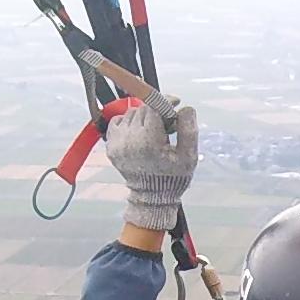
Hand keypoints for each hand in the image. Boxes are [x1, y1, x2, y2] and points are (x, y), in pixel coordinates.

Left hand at [108, 95, 199, 230]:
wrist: (151, 198)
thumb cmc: (173, 178)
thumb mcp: (189, 156)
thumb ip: (188, 130)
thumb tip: (185, 108)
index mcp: (149, 140)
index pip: (153, 107)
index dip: (165, 102)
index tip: (174, 103)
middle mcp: (130, 139)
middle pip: (142, 110)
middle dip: (156, 112)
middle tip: (167, 124)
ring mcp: (117, 143)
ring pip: (130, 114)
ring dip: (143, 118)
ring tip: (153, 131)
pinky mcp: (111, 147)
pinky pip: (116, 123)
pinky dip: (127, 123)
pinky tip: (138, 133)